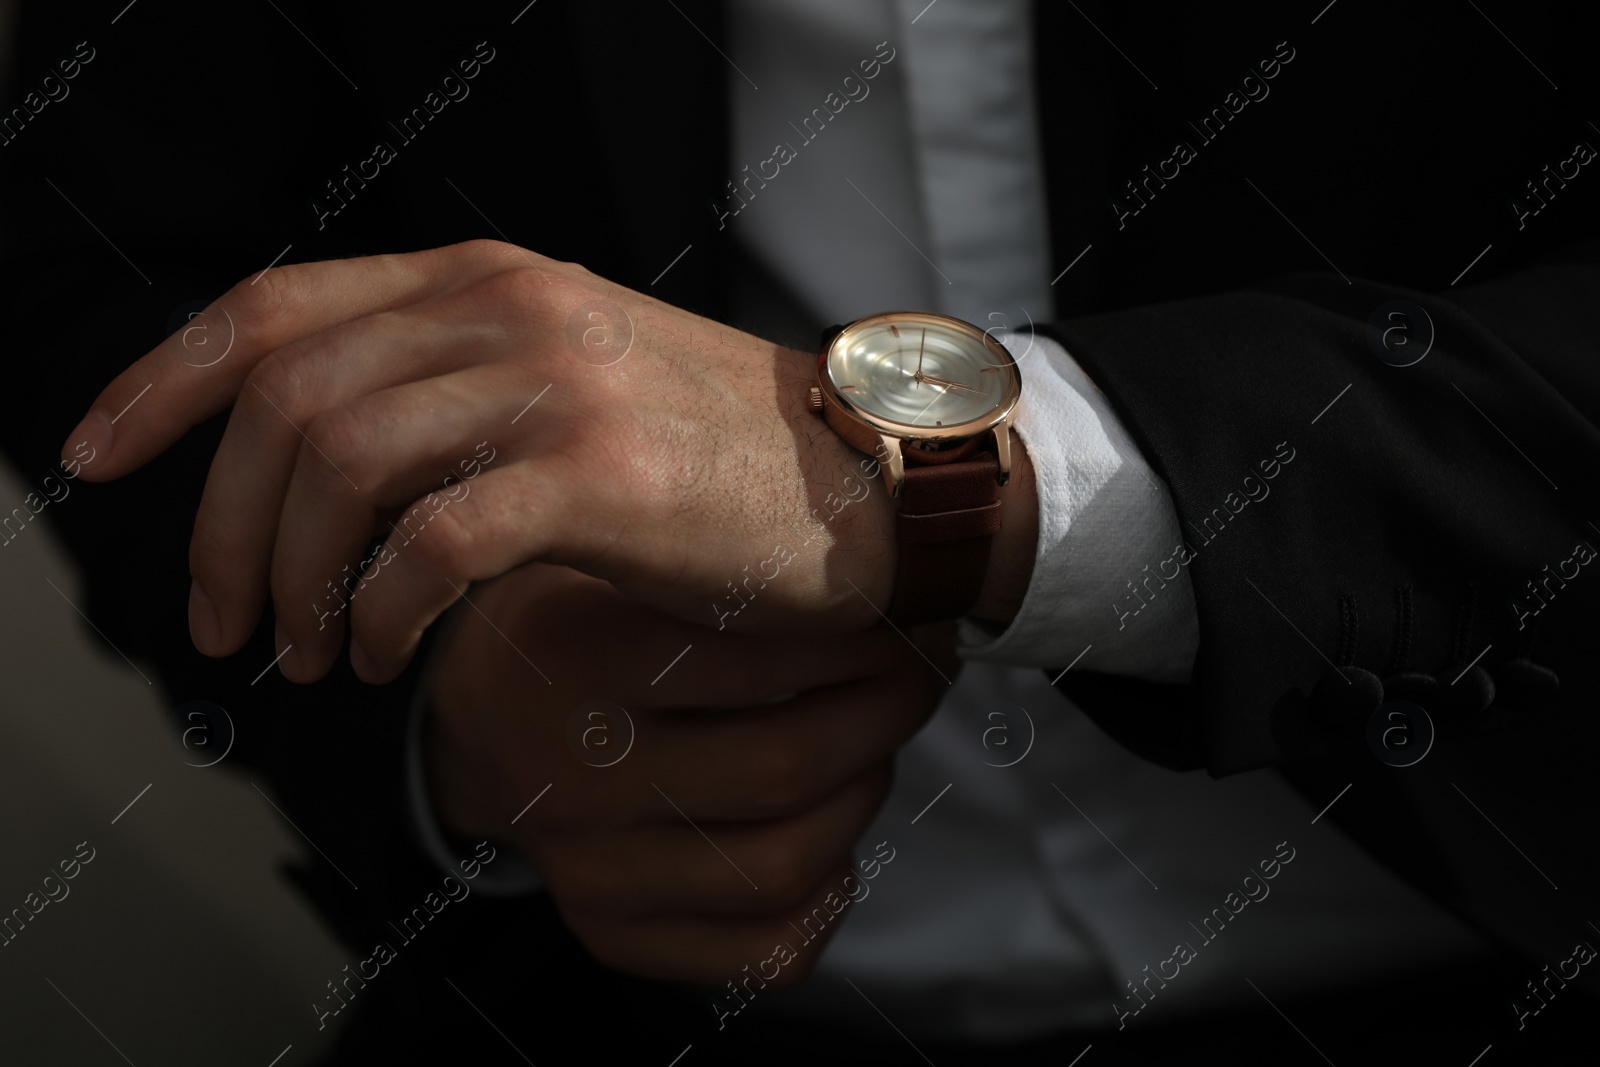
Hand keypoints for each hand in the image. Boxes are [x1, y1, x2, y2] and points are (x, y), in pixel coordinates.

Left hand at [62, 240, 1035, 682]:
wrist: (872, 483)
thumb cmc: (720, 454)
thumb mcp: (571, 381)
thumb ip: (452, 389)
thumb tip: (318, 472)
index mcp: (487, 280)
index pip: (274, 309)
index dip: (161, 382)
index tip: (96, 456)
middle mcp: (509, 308)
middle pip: (285, 399)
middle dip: (221, 525)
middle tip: (226, 624)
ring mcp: (557, 384)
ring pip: (341, 466)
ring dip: (296, 580)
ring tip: (311, 658)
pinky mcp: (601, 474)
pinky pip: (431, 543)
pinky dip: (381, 612)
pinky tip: (389, 658)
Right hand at [424, 562, 958, 985]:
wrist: (472, 714)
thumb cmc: (575, 615)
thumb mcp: (610, 556)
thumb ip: (713, 566)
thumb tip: (880, 569)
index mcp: (571, 662)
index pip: (754, 663)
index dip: (857, 644)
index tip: (904, 620)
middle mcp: (571, 781)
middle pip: (782, 772)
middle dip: (883, 718)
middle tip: (917, 677)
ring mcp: (590, 872)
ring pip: (782, 866)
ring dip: (862, 799)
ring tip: (874, 747)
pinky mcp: (613, 936)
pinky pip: (764, 951)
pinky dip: (826, 896)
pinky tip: (832, 836)